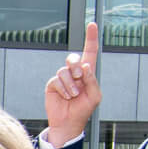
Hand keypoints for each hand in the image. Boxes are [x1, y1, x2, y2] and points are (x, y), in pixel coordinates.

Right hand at [43, 21, 100, 148]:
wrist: (68, 123)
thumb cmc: (83, 110)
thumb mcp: (95, 96)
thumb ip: (92, 80)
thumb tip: (85, 66)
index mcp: (87, 73)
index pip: (90, 52)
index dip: (91, 38)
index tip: (92, 24)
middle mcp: (74, 73)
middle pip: (74, 58)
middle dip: (76, 66)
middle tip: (79, 77)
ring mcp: (62, 78)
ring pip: (64, 71)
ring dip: (71, 84)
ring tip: (73, 95)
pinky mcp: (52, 84)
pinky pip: (56, 80)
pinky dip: (63, 89)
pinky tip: (66, 97)